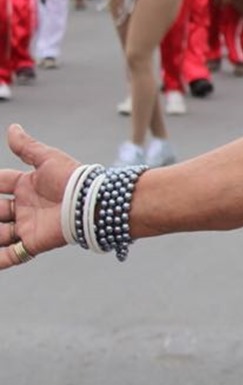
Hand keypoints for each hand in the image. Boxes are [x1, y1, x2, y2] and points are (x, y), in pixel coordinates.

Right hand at [0, 125, 79, 269]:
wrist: (91, 202)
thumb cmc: (72, 178)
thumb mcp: (47, 159)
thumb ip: (27, 147)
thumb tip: (12, 128)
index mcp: (27, 186)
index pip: (0, 182)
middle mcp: (25, 207)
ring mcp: (27, 225)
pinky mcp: (33, 243)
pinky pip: (10, 256)